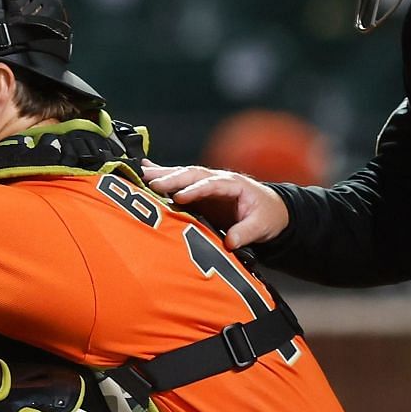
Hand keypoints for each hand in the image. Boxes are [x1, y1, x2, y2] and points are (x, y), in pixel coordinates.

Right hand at [142, 161, 290, 248]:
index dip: (195, 190)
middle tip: (151, 183)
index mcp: (233, 184)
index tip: (180, 197)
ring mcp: (206, 184)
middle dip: (172, 178)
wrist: (270, 209)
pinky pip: (178, 180)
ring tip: (140, 174)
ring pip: (182, 174)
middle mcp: (217, 179)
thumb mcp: (262, 225)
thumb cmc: (267, 215)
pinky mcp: (197, 191)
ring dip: (161, 174)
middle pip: (192, 174)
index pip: (212, 185)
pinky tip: (144, 169)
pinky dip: (161, 174)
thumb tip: (230, 242)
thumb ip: (246, 232)